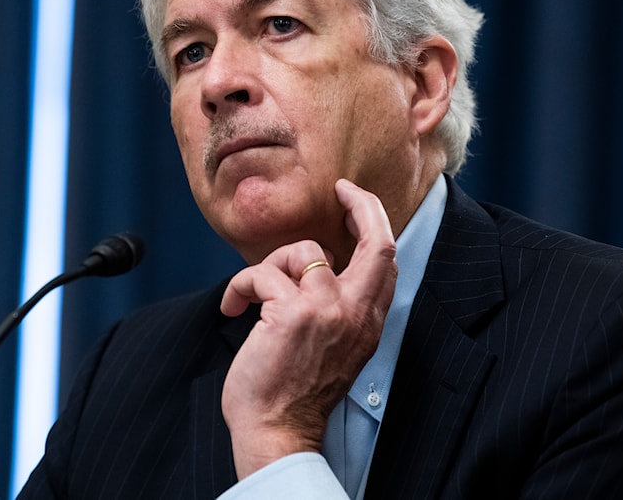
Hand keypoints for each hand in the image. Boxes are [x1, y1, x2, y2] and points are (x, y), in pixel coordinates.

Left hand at [220, 179, 397, 478]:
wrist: (278, 431)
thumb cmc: (296, 391)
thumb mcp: (337, 347)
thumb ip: (340, 307)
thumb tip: (321, 263)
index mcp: (368, 321)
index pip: (387, 259)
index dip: (374, 221)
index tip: (353, 200)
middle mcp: (355, 312)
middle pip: (376, 240)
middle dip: (361, 204)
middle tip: (338, 191)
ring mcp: (326, 310)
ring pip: (303, 250)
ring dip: (269, 264)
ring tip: (252, 295)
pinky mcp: (291, 313)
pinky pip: (263, 273)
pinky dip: (241, 284)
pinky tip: (234, 307)